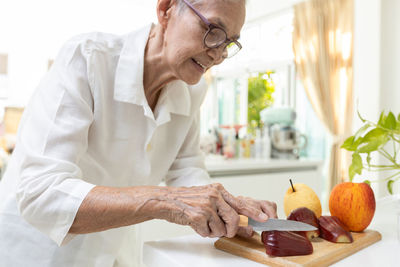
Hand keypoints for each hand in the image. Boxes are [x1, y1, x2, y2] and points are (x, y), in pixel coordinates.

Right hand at [157, 183, 276, 237]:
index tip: (264, 218)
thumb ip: (226, 212)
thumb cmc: (187, 202)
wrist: (165, 200)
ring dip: (212, 231)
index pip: (240, 203)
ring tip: (203, 223)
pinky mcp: (197, 215)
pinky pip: (207, 232)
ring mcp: (206, 205)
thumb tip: (246, 226)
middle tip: (225, 231)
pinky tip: (195, 223)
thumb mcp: (208, 201)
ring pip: (220, 228)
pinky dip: (202, 232)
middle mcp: (214, 195)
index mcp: (219, 190)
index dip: (253, 212)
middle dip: (231, 229)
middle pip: (233, 218)